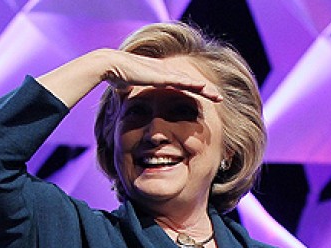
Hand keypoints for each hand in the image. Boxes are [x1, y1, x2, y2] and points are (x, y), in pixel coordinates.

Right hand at [103, 50, 222, 101]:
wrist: (110, 65)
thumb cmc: (117, 76)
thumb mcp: (128, 88)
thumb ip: (132, 93)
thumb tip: (126, 98)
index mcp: (160, 75)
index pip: (183, 84)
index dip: (196, 90)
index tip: (206, 98)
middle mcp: (166, 72)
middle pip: (191, 82)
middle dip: (207, 91)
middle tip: (220, 98)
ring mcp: (165, 72)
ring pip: (190, 82)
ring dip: (205, 89)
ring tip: (218, 96)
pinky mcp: (161, 75)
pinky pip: (181, 81)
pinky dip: (193, 85)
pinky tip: (203, 88)